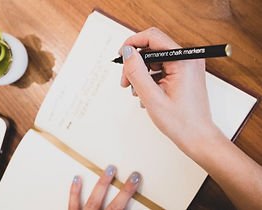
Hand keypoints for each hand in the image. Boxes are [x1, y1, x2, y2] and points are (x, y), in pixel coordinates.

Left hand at [68, 165, 140, 209]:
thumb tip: (129, 207)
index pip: (121, 207)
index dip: (130, 194)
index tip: (137, 181)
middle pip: (114, 205)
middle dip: (124, 190)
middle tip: (132, 175)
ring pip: (94, 199)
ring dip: (103, 184)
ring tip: (110, 169)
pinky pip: (73, 203)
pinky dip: (75, 191)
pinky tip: (77, 178)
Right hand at [120, 27, 216, 153]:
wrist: (197, 137)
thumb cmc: (181, 122)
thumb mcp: (152, 97)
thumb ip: (137, 72)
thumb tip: (127, 52)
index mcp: (183, 60)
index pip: (153, 37)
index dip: (133, 43)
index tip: (121, 55)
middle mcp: (187, 59)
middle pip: (152, 49)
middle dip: (135, 63)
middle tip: (125, 81)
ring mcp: (186, 66)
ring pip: (154, 59)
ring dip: (141, 72)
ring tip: (136, 91)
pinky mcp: (183, 74)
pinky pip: (161, 68)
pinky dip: (149, 78)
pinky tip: (145, 93)